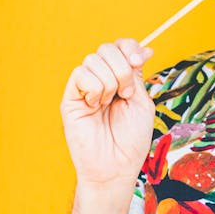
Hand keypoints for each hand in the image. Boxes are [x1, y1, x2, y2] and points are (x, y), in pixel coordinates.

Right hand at [61, 38, 155, 187]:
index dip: (129, 47)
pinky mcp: (71, 98)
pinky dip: (94, 88)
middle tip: (125, 95)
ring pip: (94, 59)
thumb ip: (137, 74)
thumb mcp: (141, 102)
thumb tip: (143, 48)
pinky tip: (95, 106)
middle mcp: (102, 80)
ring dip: (110, 82)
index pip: (121, 46)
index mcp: (121, 79)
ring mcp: (85, 88)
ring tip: (109, 105)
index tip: (139, 60)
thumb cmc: (131, 140)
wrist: (116, 166)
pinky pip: (80, 73)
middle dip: (122, 68)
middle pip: (107, 48)